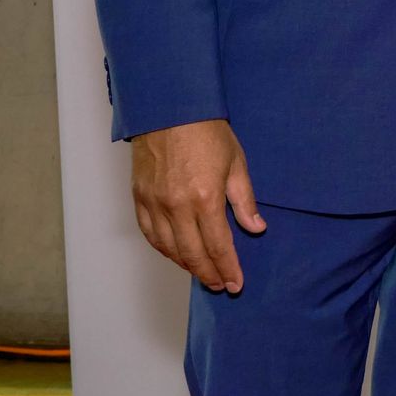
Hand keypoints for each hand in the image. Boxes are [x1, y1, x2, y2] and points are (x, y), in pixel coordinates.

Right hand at [130, 118, 264, 294]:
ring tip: (202, 273)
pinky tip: (175, 254)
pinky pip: (150, 234)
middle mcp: (176, 207)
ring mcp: (155, 204)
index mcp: (205, 199)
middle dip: (208, 274)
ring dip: (186, 266)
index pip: (218, 246)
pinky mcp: (139, 198)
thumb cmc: (207, 132)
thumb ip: (244, 201)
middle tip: (220, 286)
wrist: (171, 109)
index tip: (236, 284)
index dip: (228, 268)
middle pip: (192, 254)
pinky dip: (163, 249)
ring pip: (169, 249)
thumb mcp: (236, 164)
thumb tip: (256, 228)